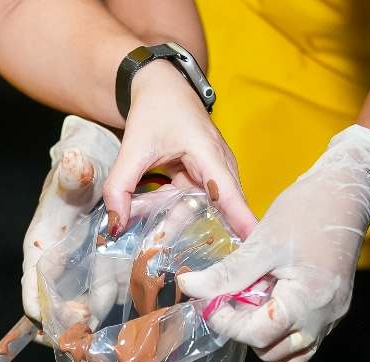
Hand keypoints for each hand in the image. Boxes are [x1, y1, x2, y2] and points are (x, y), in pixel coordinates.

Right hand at [23, 116, 121, 322]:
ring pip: (94, 299)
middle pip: (62, 307)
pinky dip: (129, 292)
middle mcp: (60, 266)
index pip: (33, 292)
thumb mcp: (75, 170)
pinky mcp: (107, 266)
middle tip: (94, 334)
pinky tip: (146, 297)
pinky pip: (117, 286)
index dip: (44, 313)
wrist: (95, 167)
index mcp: (41, 249)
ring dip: (107, 313)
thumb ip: (74, 173)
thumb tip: (74, 163)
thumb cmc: (77, 170)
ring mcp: (84, 269)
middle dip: (78, 323)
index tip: (59, 327)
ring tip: (124, 323)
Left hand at [103, 61, 257, 238]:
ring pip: (205, 208)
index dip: (241, 220)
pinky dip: (178, 213)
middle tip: (204, 268)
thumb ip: (121, 187)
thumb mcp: (132, 148)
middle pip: (221, 208)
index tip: (254, 244)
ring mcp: (215, 170)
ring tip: (166, 249)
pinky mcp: (205, 176)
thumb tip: (115, 225)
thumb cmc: (154, 109)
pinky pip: (196, 202)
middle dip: (211, 235)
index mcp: (208, 153)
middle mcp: (219, 164)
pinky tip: (160, 227)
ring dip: (184, 225)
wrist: (161, 85)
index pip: (229, 193)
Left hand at [179, 125, 369, 361]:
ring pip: (289, 353)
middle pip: (272, 351)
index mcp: (308, 302)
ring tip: (254, 300)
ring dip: (264, 335)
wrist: (346, 193)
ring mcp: (332, 317)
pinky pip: (304, 339)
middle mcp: (324, 318)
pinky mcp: (334, 311)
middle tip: (231, 298)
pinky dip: (282, 330)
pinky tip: (271, 300)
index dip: (227, 323)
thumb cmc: (308, 211)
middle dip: (245, 330)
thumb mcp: (262, 243)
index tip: (210, 301)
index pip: (259, 335)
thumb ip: (227, 273)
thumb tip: (190, 287)